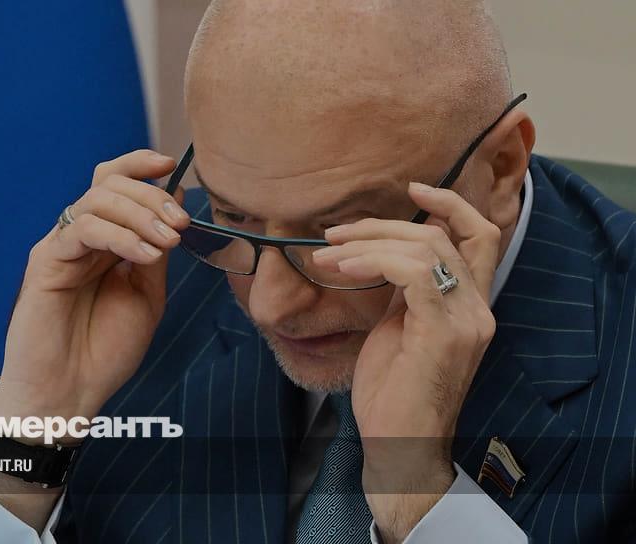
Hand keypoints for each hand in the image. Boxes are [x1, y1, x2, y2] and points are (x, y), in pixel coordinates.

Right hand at [0, 149, 187, 428]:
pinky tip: (145, 256)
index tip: (173, 166)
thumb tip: (175, 201)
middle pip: (109, 182)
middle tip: (180, 223)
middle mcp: (81, 237)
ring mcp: (62, 246)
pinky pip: (83, 228)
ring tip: (167, 242)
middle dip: (151, 194)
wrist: (70, 392)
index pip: (117, 182)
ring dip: (140, 213)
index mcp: (106, 241)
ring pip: (97, 199)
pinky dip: (120, 236)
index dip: (142, 166)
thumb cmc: (105, 350)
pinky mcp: (46, 260)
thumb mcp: (147, 294)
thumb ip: (157, 249)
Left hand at [313, 182, 501, 542]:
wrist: (399, 443)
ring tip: (327, 254)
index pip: (480, 236)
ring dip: (368, 241)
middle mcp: (477, 308)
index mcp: (469, 304)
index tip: (413, 188)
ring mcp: (466, 320)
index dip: (451, 204)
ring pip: (427, 246)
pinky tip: (343, 267)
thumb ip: (402, 290)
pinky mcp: (444, 332)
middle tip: (335, 233)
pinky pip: (413, 272)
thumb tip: (381, 252)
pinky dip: (374, 260)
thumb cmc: (392, 391)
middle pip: (444, 234)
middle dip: (383, 224)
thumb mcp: (397, 328)